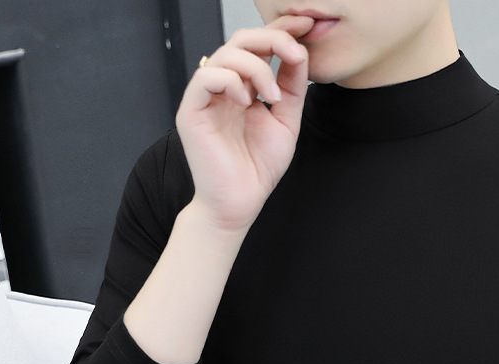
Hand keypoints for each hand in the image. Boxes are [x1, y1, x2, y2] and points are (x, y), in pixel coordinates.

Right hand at [174, 14, 314, 233]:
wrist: (239, 203)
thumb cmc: (258, 168)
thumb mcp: (286, 122)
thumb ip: (292, 88)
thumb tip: (300, 52)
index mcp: (244, 87)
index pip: (259, 47)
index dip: (280, 31)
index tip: (306, 25)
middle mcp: (223, 87)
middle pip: (241, 40)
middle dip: (272, 37)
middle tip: (295, 50)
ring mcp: (206, 98)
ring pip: (225, 54)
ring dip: (257, 67)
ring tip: (273, 95)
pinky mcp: (191, 111)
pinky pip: (206, 77)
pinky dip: (230, 80)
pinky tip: (247, 101)